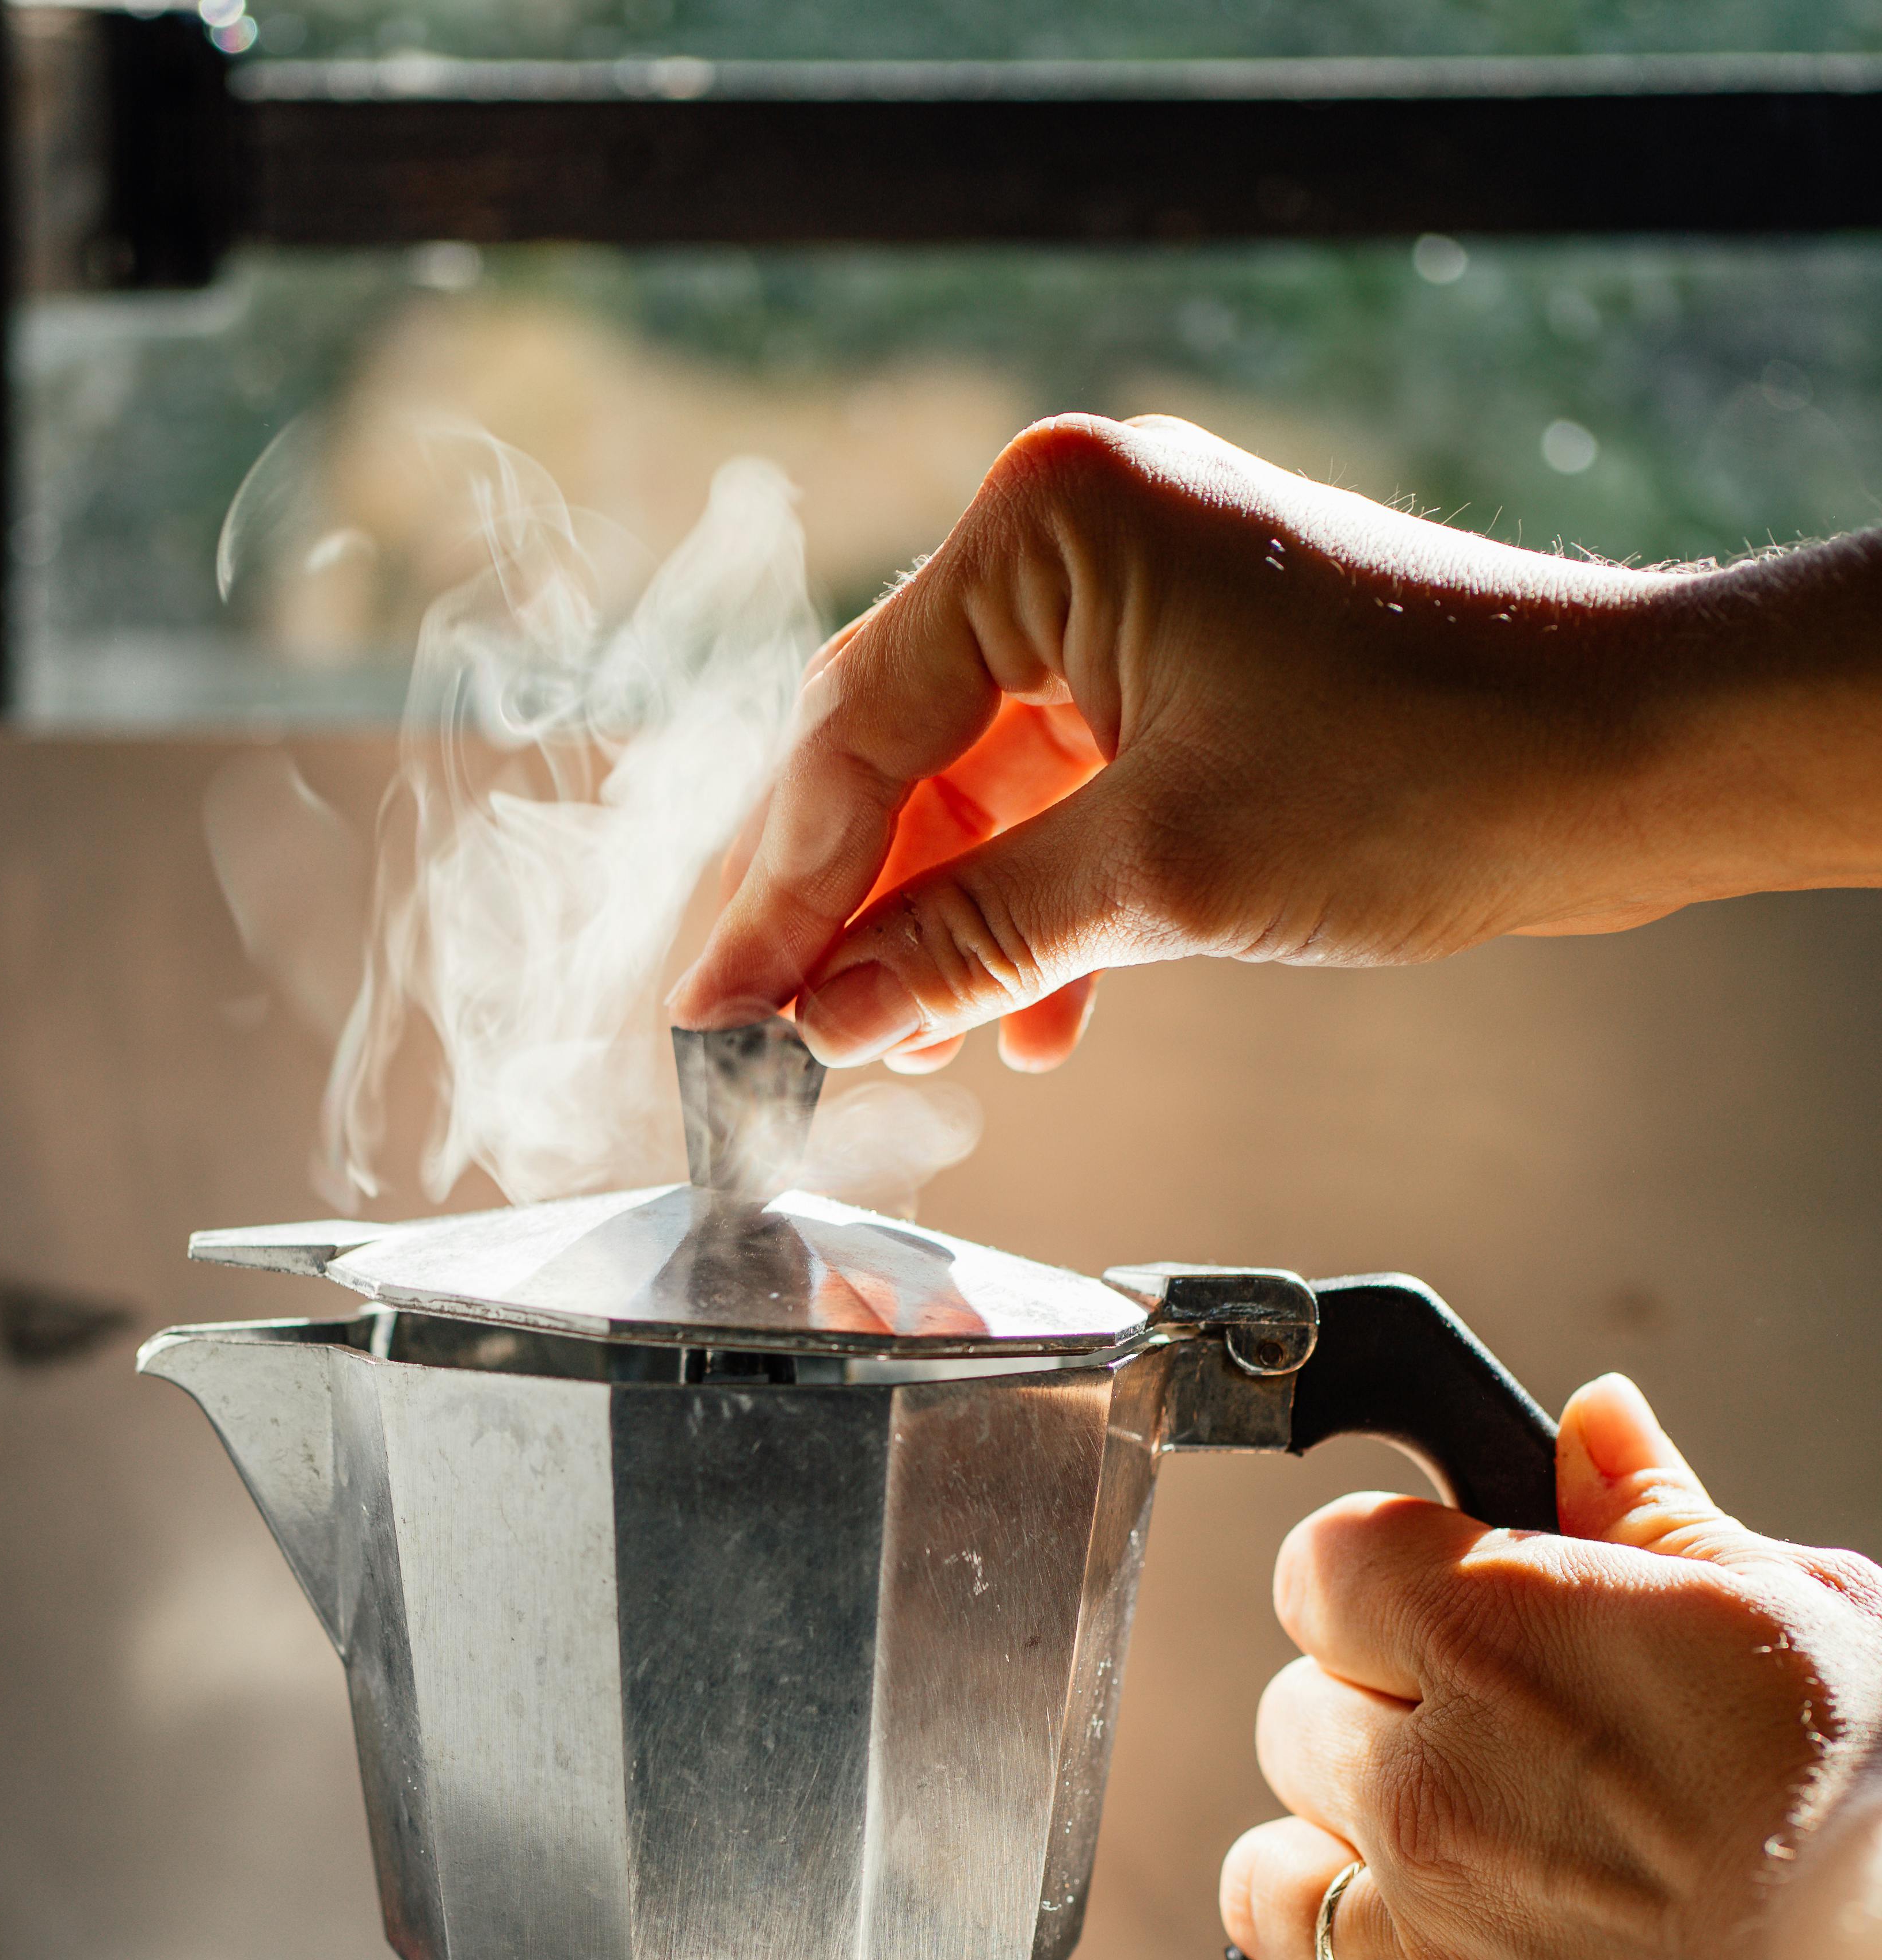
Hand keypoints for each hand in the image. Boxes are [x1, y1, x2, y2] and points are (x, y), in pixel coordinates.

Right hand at [670, 414, 1881, 1073]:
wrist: (1624, 755)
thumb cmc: (1428, 766)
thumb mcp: (1158, 876)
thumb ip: (968, 944)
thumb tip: (823, 1020)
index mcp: (1046, 522)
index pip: (852, 729)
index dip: (778, 892)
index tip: (722, 1013)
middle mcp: (1075, 531)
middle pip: (892, 747)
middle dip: (843, 911)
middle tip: (773, 1040)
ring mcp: (1133, 595)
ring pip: (973, 786)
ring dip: (940, 926)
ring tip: (908, 1050)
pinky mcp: (1185, 665)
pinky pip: (1059, 792)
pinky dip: (1034, 906)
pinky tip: (1023, 1021)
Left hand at [1217, 1376, 1881, 1959]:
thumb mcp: (1798, 1613)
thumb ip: (1659, 1520)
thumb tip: (1589, 1427)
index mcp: (1498, 1645)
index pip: (1323, 1566)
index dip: (1377, 1586)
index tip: (1432, 1611)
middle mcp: (1430, 1796)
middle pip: (1289, 1726)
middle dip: (1368, 1732)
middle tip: (1488, 1760)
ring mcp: (1434, 1956)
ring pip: (1266, 1897)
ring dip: (1333, 1885)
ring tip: (1447, 1890)